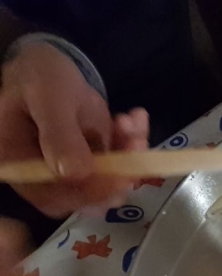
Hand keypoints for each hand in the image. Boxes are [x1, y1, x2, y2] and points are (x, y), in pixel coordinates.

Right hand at [0, 41, 149, 218]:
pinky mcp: (94, 160)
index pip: (53, 196)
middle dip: (118, 176)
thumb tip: (73, 173)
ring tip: (130, 122)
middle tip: (135, 144)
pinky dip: (133, 143)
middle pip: (86, 197)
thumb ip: (58, 135)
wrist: (49, 65)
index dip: (88, 194)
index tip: (119, 177)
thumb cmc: (39, 75)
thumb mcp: (46, 97)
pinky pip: (121, 163)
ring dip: (130, 156)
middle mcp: (44, 175)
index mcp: (19, 164)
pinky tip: (135, 117)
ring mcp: (72, 169)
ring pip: (109, 182)